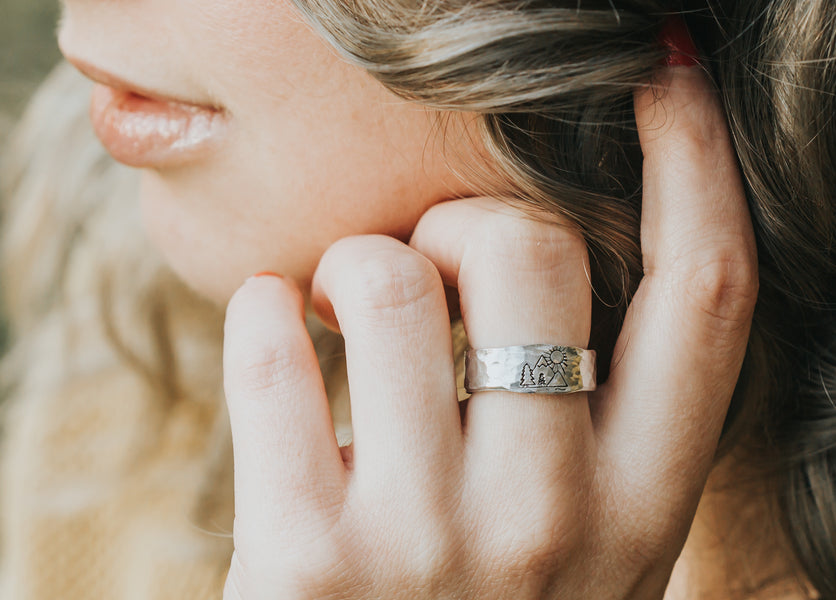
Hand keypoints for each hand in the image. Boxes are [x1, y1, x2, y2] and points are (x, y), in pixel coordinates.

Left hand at [221, 66, 756, 598]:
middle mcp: (556, 523)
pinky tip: (271, 335)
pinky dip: (260, 308)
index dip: (698, 159)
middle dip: (462, 217)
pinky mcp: (306, 562)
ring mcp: (431, 544)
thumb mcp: (572, 541)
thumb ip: (578, 425)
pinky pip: (274, 341)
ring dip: (351, 264)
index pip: (708, 296)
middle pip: (533, 249)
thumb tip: (510, 258)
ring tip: (338, 316)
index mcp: (641, 511)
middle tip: (425, 266)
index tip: (667, 71)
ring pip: (390, 278)